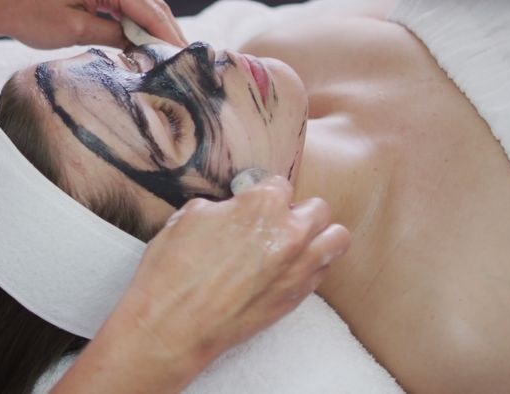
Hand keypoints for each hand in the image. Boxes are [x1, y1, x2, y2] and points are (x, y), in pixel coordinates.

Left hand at [0, 0, 187, 49]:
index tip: (186, 59)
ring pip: (142, 3)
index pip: (150, 9)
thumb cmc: (31, 18)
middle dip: (168, 32)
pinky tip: (147, 42)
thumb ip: (115, 37)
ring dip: (155, 28)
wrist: (2, 5)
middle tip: (186, 62)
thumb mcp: (76, 32)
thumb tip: (145, 48)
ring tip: (171, 56)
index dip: (169, 36)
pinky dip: (138, 22)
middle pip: (151, 3)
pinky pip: (127, 2)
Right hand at [56, 177, 349, 392]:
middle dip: (297, 211)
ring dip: (319, 235)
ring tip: (296, 242)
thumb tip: (233, 210)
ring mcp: (298, 267)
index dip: (262, 194)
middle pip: (318, 208)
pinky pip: (323, 271)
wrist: (174, 323)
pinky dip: (311, 265)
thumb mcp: (189, 217)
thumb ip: (223, 207)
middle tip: (275, 223)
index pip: (280, 184)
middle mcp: (289, 232)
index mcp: (261, 205)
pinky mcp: (297, 297)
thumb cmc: (173, 269)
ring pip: (336, 238)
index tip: (253, 205)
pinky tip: (287, 268)